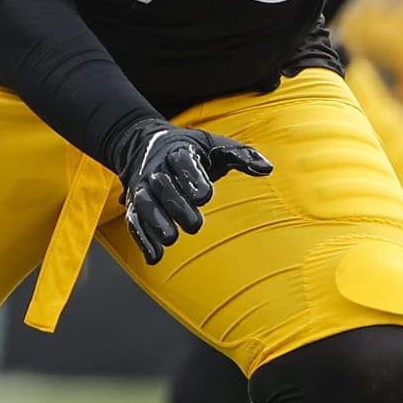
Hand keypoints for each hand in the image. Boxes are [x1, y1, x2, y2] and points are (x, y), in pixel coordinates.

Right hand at [116, 121, 272, 264]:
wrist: (150, 145)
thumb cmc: (193, 150)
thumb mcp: (217, 146)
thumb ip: (242, 156)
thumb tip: (268, 168)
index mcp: (179, 149)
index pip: (183, 160)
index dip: (192, 177)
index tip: (206, 196)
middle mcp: (157, 168)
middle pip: (162, 185)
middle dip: (177, 205)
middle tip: (196, 225)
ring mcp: (143, 187)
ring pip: (144, 203)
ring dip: (155, 222)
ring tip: (172, 238)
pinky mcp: (135, 204)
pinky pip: (134, 221)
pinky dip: (142, 239)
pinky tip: (155, 257)